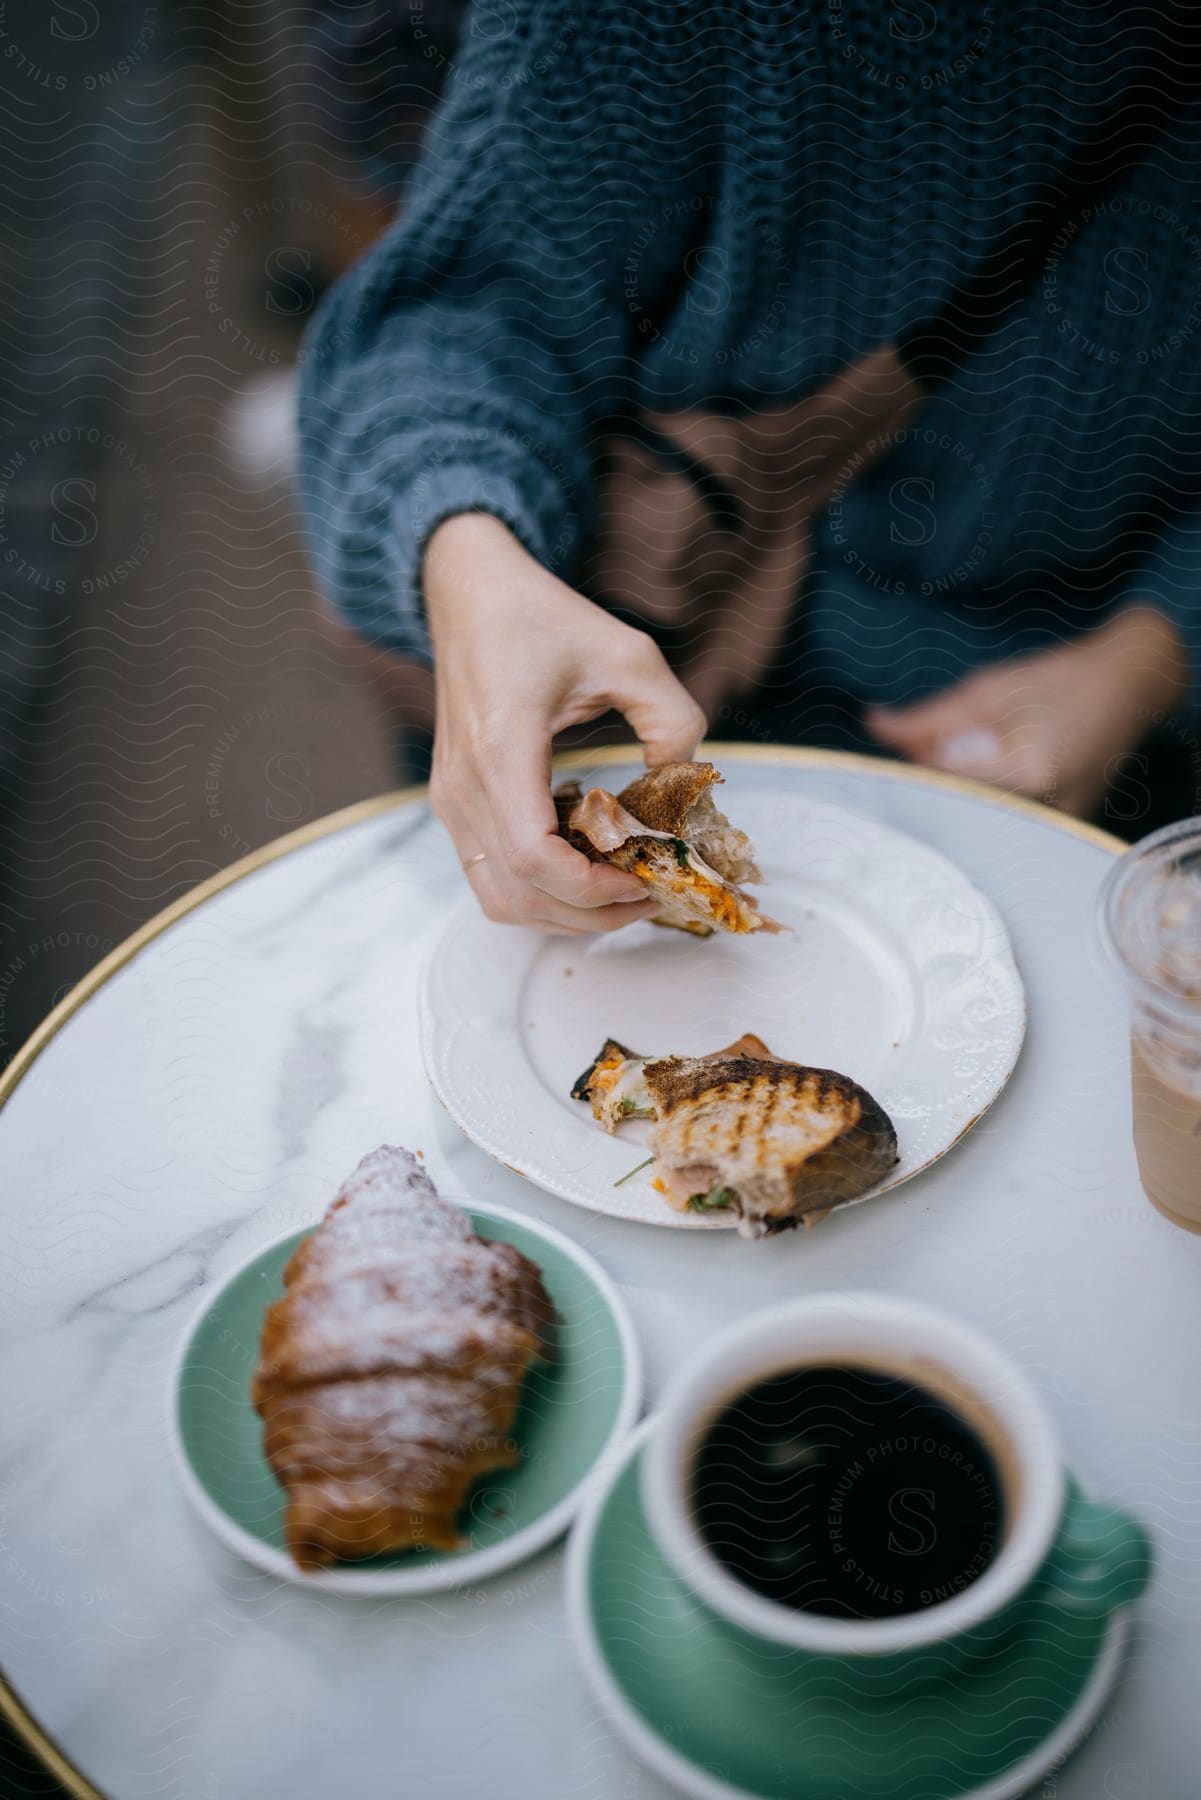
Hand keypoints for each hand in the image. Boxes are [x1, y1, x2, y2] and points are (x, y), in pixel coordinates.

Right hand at [425, 513, 705, 930]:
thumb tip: (688, 782)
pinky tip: (585, 866)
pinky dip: (538, 891)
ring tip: (620, 892)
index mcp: (500, 748)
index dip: (592, 889)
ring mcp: (450, 800)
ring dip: (562, 913)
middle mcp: (463, 786)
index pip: (534, 857)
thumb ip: (674, 717)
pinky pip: (490, 875)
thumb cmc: (542, 617)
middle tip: (648, 897)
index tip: (644, 879)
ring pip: (499, 898)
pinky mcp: (452, 803)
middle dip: (589, 915)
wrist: (468, 592)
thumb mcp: (629, 653)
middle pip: (518, 896)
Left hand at [864, 608, 1188, 816]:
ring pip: (983, 819)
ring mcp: (1061, 825)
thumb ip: (928, 719)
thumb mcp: (987, 691)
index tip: (886, 760)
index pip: (947, 783)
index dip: (911, 770)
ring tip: (960, 770)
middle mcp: (1048, 809)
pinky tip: (984, 781)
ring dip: (959, 797)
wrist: (1128, 685)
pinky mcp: (1065, 829)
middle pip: (963, 808)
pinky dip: (987, 803)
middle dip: (934, 786)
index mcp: (1030, 773)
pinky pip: (1009, 821)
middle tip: (915, 766)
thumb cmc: (1059, 680)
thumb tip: (874, 725)